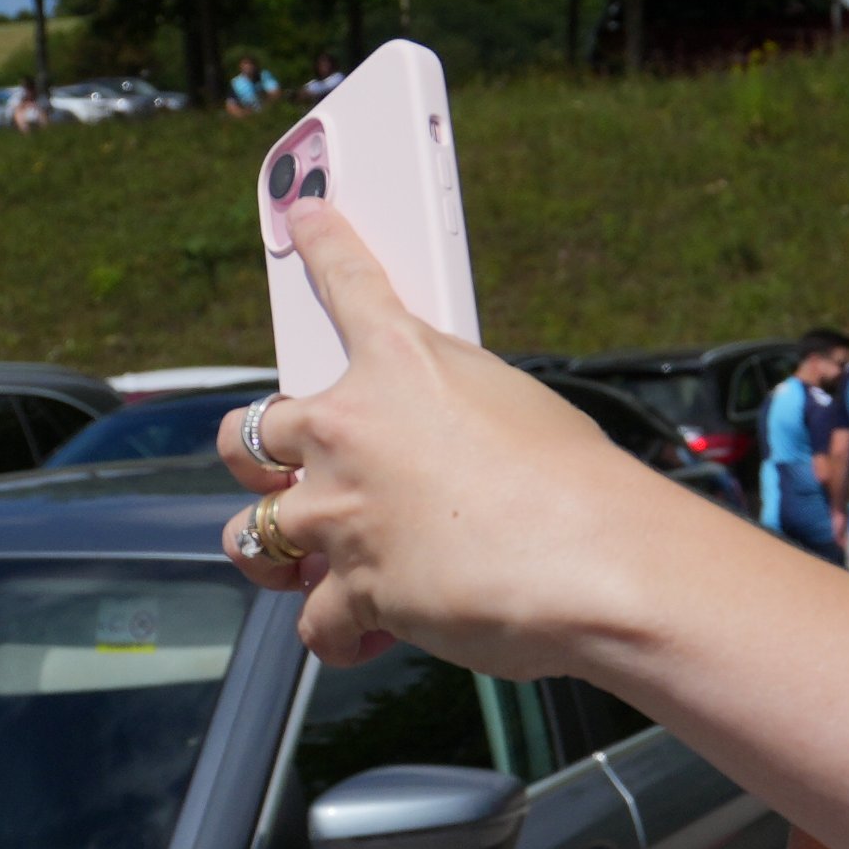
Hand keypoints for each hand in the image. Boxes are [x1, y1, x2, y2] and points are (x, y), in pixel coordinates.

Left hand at [219, 195, 710, 671]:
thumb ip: (458, 419)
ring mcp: (339, 514)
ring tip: (311, 571)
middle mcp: (350, 432)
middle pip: (247, 436)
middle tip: (286, 482)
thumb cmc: (584, 491)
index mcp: (400, 365)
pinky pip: (316, 623)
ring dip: (276, 555)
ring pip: (253, 535)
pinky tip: (373, 634)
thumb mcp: (523, 411)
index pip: (349, 283)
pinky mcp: (352, 591)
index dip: (323, 245)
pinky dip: (340, 634)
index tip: (304, 214)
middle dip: (258, 463)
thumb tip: (451, 457)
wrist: (601, 562)